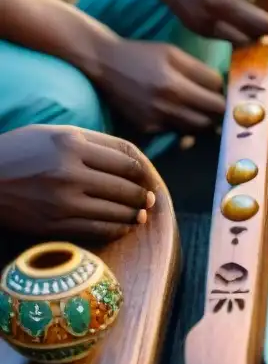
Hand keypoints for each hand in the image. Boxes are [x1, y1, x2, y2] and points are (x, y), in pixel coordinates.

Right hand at [0, 126, 155, 240]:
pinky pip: (97, 229)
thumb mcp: (54, 134)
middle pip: (126, 187)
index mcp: (71, 143)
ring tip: (140, 215)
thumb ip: (93, 143)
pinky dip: (116, 229)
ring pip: (116, 211)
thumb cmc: (20, 152)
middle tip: (150, 199)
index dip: (144, 173)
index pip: (127, 161)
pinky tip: (122, 227)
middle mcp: (68, 171)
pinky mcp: (53, 223)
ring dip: (134, 215)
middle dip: (144, 195)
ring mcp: (61, 200)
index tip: (148, 179)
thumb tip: (135, 160)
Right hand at [96, 39, 226, 133]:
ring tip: (201, 109)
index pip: (217, 96)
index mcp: (175, 82)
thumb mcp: (173, 53)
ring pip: (198, 129)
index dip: (224, 92)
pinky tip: (179, 113)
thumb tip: (224, 88)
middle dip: (219, 110)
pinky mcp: (147, 128)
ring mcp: (156, 118)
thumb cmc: (142, 55)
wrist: (104, 64)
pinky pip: (178, 132)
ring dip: (205, 120)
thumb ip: (200, 71)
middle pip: (212, 116)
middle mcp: (166, 103)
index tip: (223, 90)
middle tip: (217, 103)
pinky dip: (184, 125)